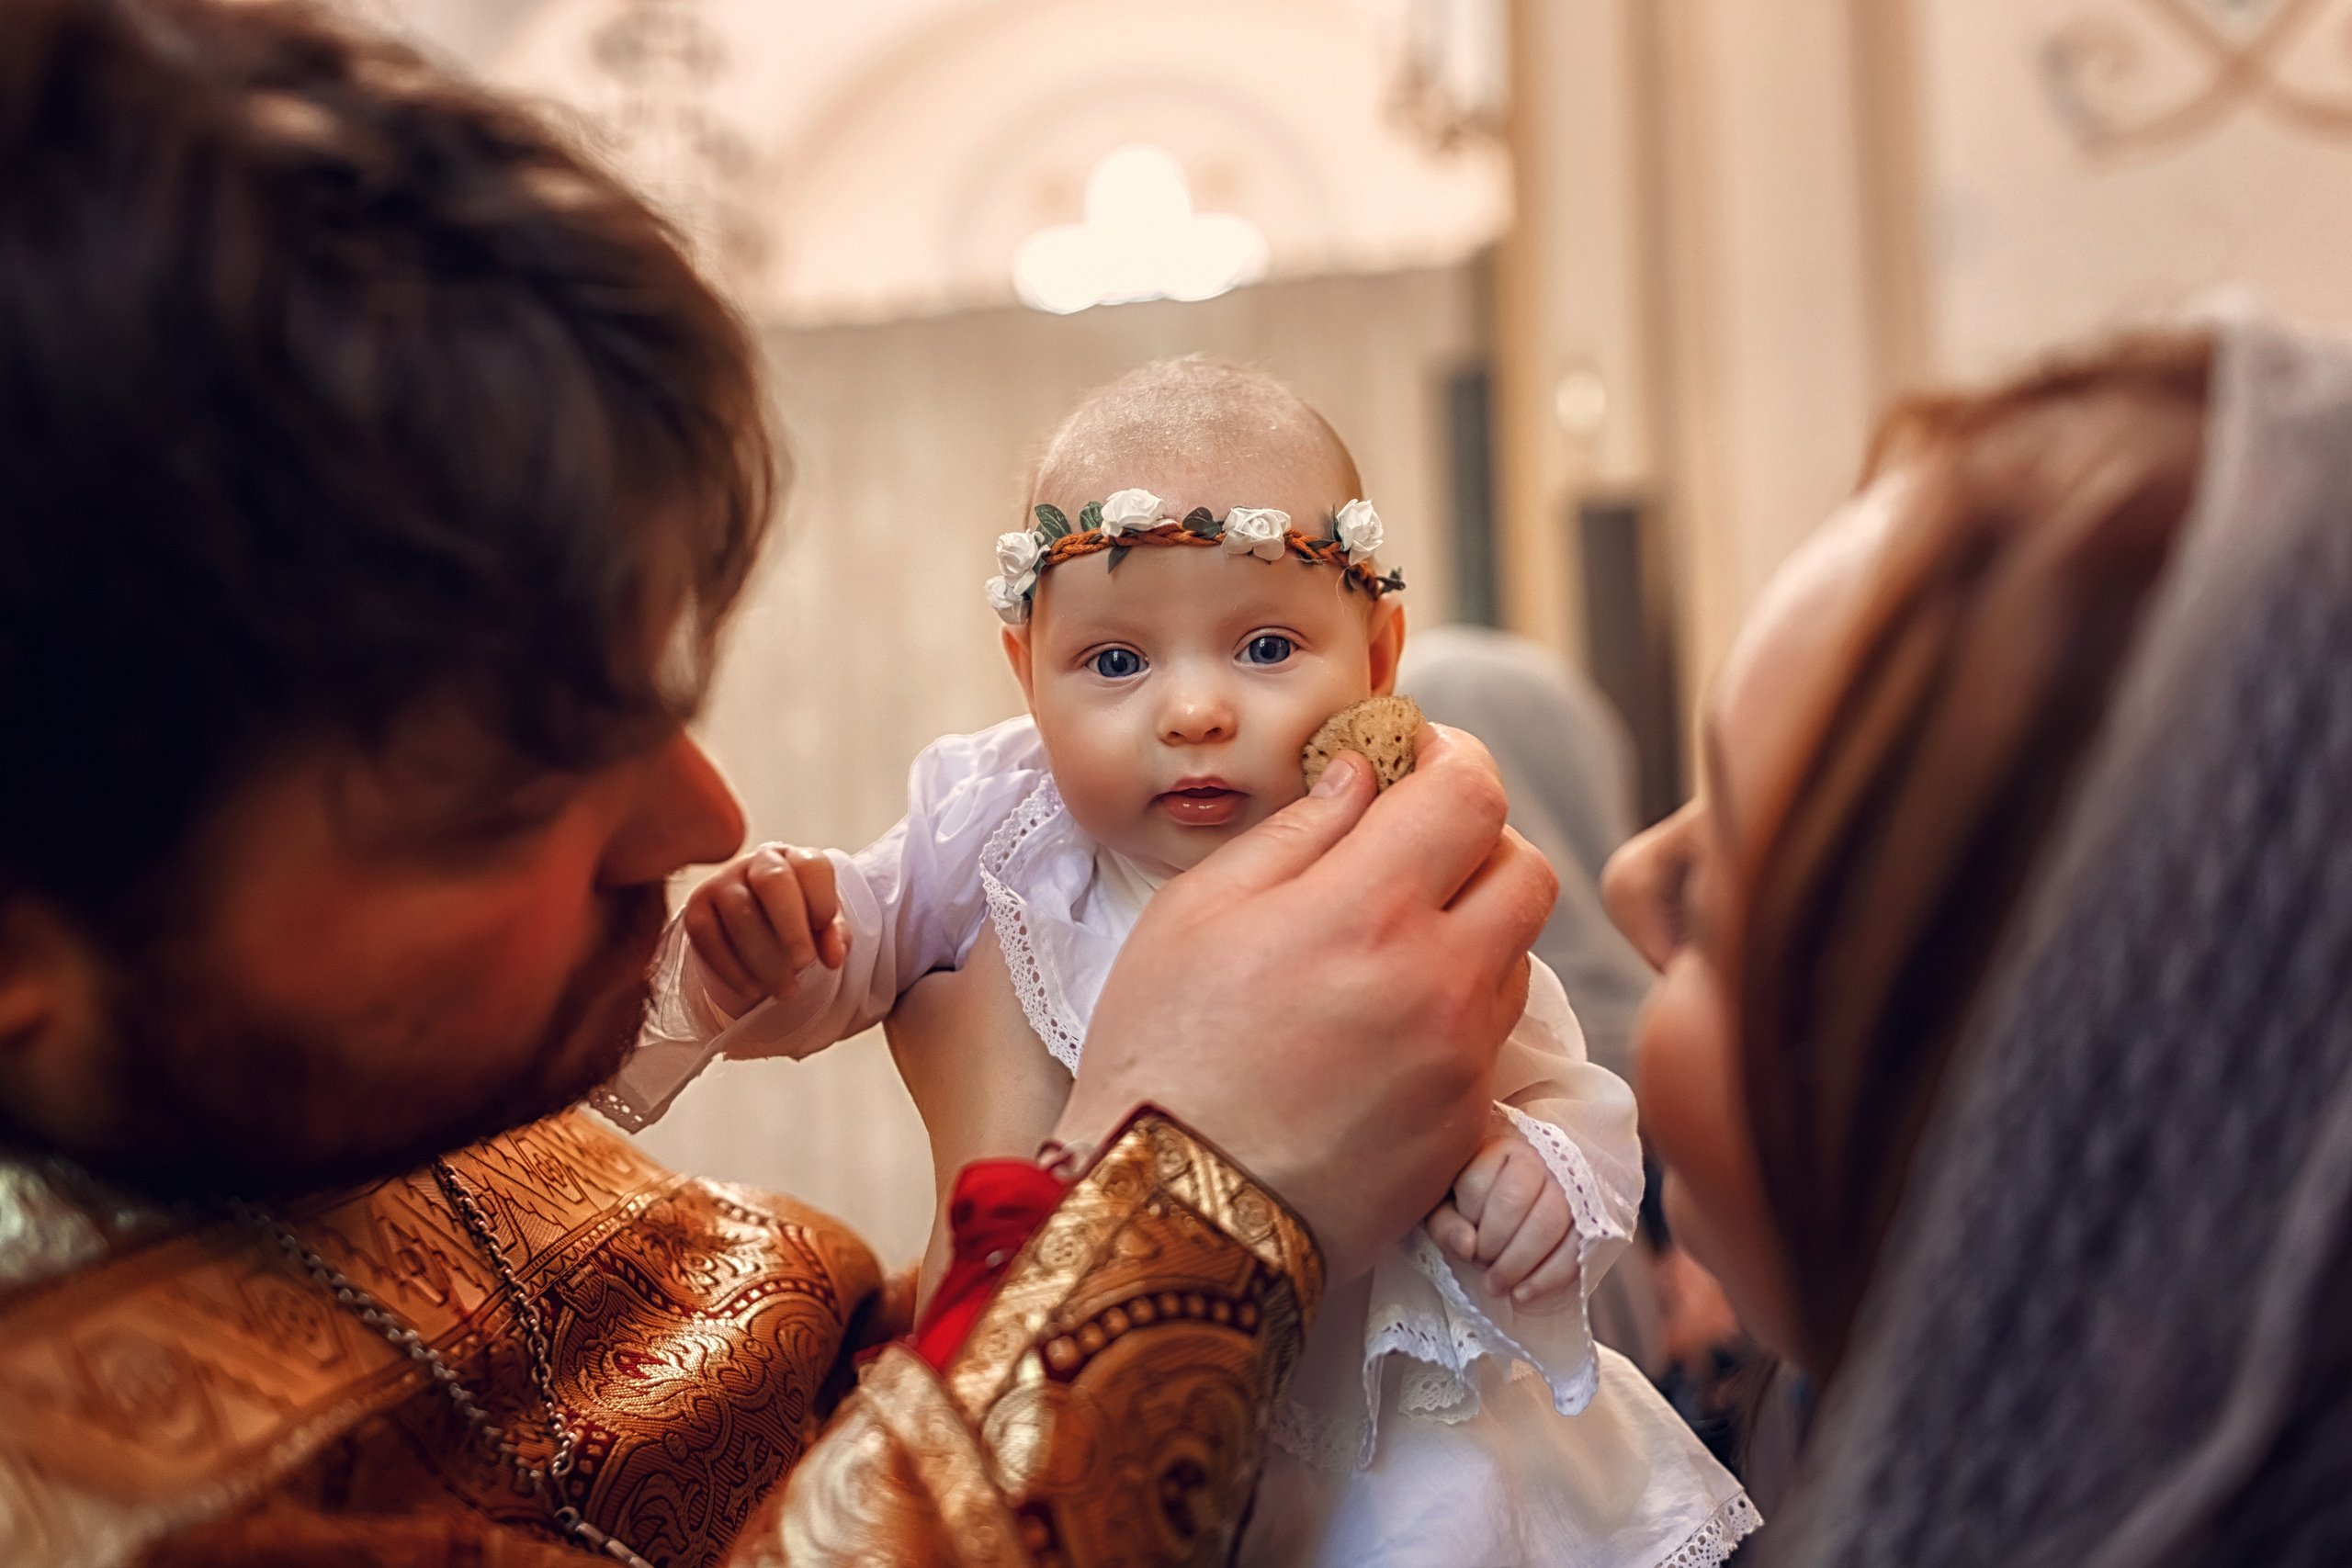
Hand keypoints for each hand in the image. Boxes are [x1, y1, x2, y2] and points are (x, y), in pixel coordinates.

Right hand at [680, 843, 847, 1017]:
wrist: (752, 931)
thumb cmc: (795, 922)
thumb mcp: (820, 926)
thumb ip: (833, 936)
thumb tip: (834, 956)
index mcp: (795, 859)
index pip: (811, 865)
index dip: (822, 899)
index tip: (825, 931)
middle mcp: (757, 863)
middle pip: (773, 880)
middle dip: (792, 927)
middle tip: (804, 963)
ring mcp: (721, 883)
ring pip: (741, 913)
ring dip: (766, 959)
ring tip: (785, 990)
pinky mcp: (696, 911)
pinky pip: (709, 939)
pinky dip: (734, 971)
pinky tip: (753, 990)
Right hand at [1060, 725, 1557, 1282]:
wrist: (1174, 1217)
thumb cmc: (1160, 1055)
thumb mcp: (1194, 914)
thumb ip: (1294, 833)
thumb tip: (1359, 777)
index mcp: (1368, 909)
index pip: (1473, 792)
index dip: (1452, 760)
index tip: (1414, 763)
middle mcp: (1439, 979)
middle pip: (1526, 869)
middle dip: (1476, 844)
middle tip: (1410, 853)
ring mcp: (1463, 1060)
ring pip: (1514, 956)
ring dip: (1470, 930)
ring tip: (1384, 950)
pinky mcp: (1467, 1130)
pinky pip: (1489, 1041)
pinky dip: (1452, 1015)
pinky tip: (1379, 1033)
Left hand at [1427, 1126, 1581, 1308]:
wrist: (1507, 1209)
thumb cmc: (1470, 1205)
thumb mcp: (1445, 1209)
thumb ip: (1446, 1225)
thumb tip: (1467, 1247)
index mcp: (1495, 1145)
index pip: (1478, 1183)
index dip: (1467, 1220)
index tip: (1462, 1239)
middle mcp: (1536, 1157)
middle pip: (1516, 1200)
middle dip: (1492, 1244)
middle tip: (1479, 1265)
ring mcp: (1567, 1185)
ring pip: (1550, 1221)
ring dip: (1518, 1263)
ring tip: (1495, 1286)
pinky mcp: (1587, 1219)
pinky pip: (1576, 1248)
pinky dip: (1548, 1278)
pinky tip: (1522, 1294)